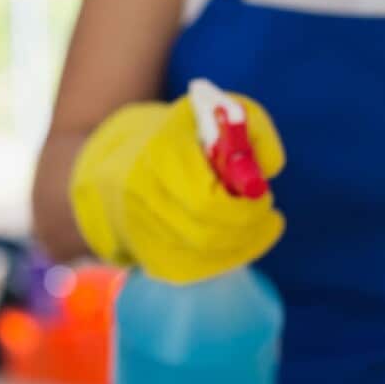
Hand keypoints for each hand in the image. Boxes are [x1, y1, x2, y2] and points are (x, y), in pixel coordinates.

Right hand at [69, 94, 285, 282]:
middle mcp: (141, 195)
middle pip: (208, 232)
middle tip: (268, 216)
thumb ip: (250, 126)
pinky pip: (196, 270)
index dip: (243, 205)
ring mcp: (141, 231)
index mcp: (157, 154)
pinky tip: (238, 244)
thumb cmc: (177, 138)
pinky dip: (226, 259)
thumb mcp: (212, 113)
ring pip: (205, 256)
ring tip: (260, 227)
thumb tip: (271, 166)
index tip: (265, 196)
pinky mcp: (149, 259)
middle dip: (248, 226)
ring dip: (244, 245)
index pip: (207, 199)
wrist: (113, 171)